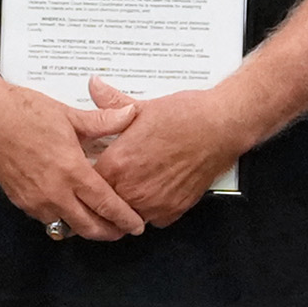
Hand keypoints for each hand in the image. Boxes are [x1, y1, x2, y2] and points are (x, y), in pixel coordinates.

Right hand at [0, 69, 144, 245]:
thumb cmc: (26, 112)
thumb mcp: (68, 115)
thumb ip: (103, 121)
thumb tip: (131, 113)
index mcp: (72, 171)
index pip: (106, 204)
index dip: (125, 218)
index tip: (138, 225)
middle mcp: (55, 192)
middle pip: (90, 227)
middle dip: (110, 232)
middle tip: (123, 230)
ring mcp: (36, 201)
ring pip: (68, 227)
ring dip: (87, 228)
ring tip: (101, 223)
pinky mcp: (21, 202)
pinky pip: (48, 219)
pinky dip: (64, 219)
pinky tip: (72, 210)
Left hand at [87, 75, 251, 230]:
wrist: (221, 127)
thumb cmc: (186, 117)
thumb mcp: (142, 108)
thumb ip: (112, 104)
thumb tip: (95, 86)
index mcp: (119, 164)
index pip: (87, 182)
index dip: (86, 177)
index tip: (89, 171)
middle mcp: (134, 189)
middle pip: (105, 203)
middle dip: (104, 193)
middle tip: (109, 181)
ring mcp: (154, 203)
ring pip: (127, 215)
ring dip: (126, 204)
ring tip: (132, 186)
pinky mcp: (173, 211)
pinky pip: (152, 219)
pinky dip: (151, 210)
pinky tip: (154, 192)